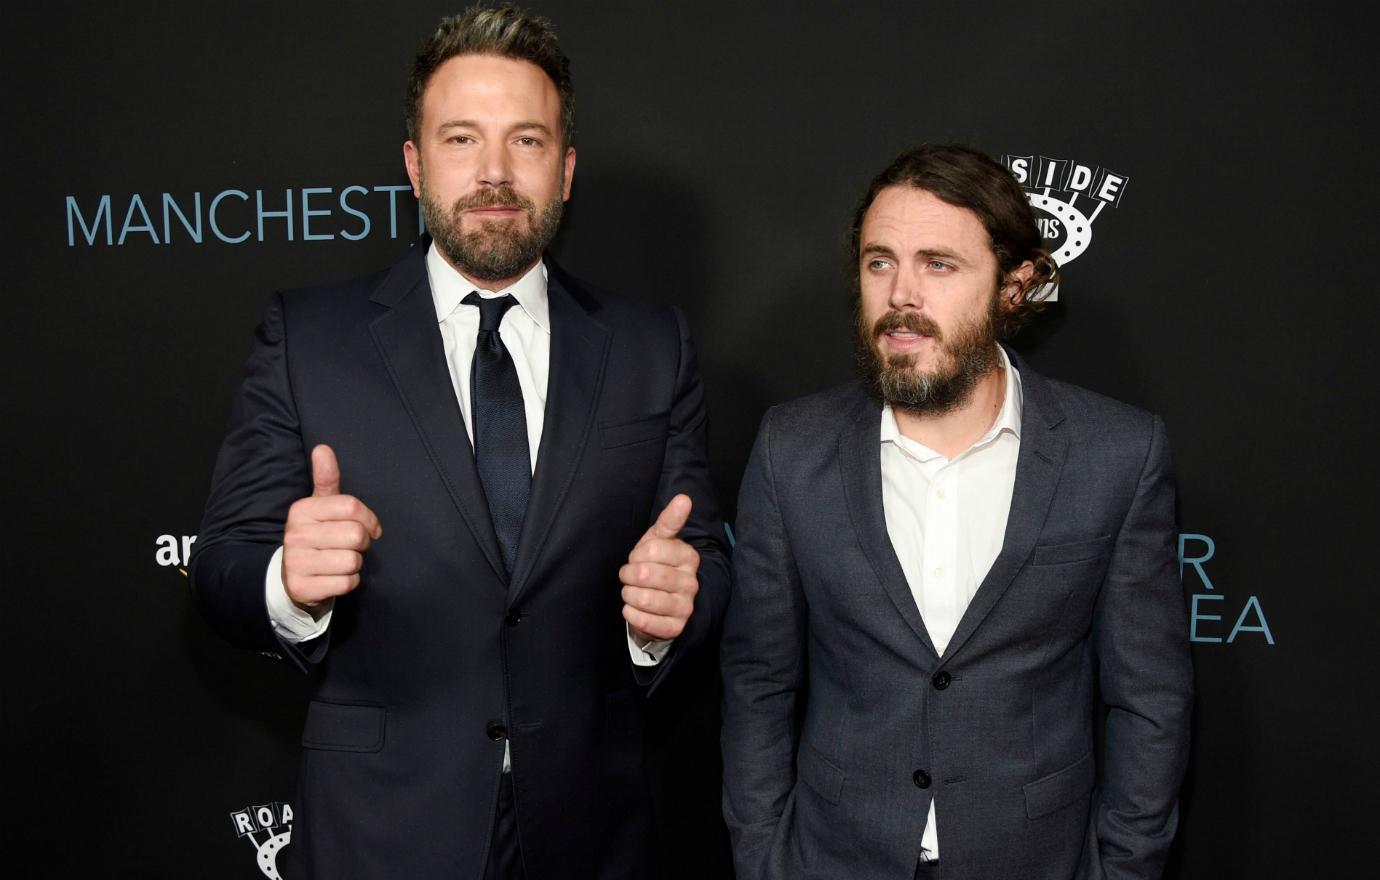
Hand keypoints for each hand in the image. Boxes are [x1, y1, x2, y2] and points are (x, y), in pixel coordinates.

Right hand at [282, 444, 382, 611]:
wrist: (292, 578)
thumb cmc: (317, 535)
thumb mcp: (320, 506)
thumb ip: (326, 478)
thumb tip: (323, 447)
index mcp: (301, 510)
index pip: (352, 507)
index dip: (369, 519)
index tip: (370, 528)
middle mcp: (295, 534)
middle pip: (355, 535)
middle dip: (361, 544)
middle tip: (350, 547)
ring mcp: (296, 562)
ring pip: (353, 561)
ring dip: (354, 564)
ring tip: (340, 561)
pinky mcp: (303, 588)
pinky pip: (347, 583)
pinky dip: (348, 582)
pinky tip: (334, 577)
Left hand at [620, 494, 699, 641]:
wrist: (658, 603)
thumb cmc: (656, 565)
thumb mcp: (659, 541)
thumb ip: (670, 520)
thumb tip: (684, 498)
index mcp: (689, 557)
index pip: (650, 550)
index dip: (636, 555)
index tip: (638, 558)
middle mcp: (691, 582)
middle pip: (644, 574)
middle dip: (628, 575)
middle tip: (631, 577)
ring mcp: (685, 606)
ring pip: (643, 598)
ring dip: (628, 595)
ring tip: (632, 592)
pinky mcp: (675, 627)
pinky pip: (643, 620)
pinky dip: (631, 614)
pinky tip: (634, 608)